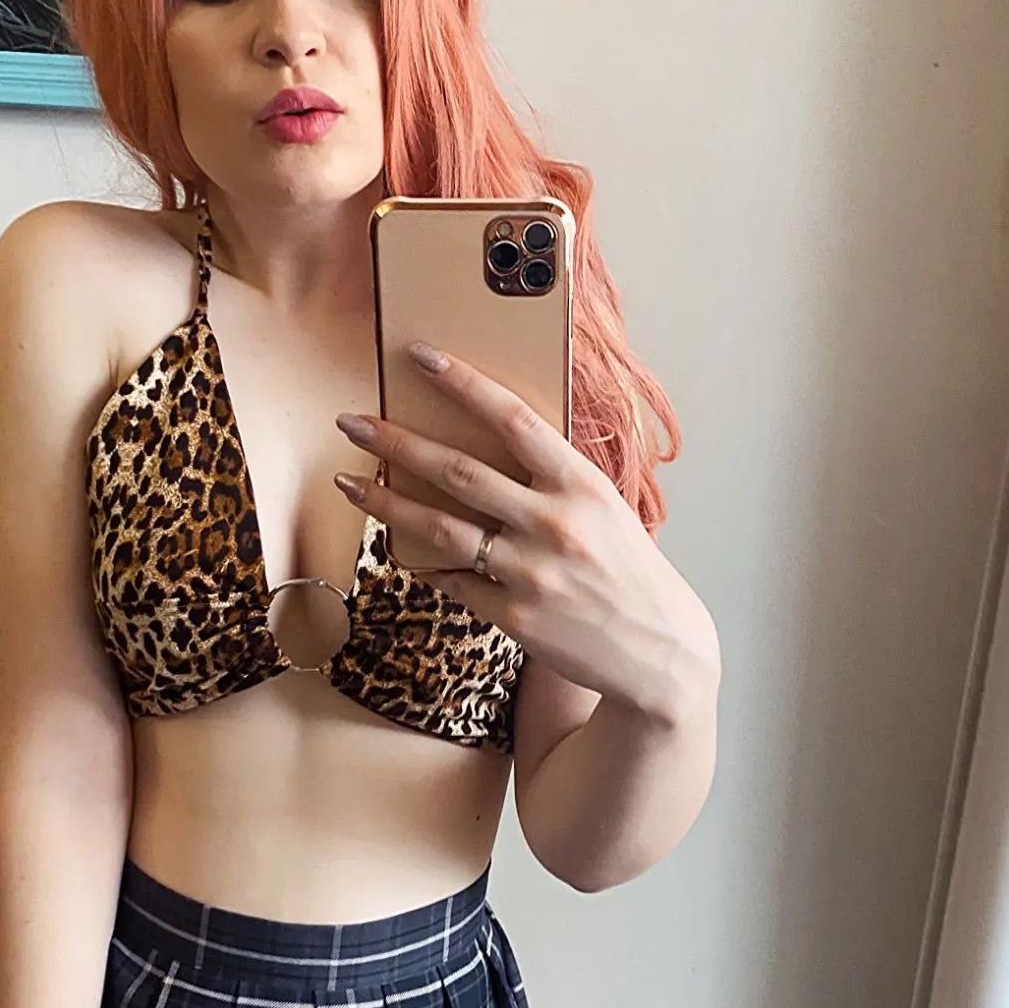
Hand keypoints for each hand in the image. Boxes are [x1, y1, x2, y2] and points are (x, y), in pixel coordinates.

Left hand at [334, 341, 709, 716]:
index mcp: (581, 485)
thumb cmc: (626, 569)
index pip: (514, 419)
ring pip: (439, 528)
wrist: (659, 651)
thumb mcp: (603, 509)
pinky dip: (422, 563)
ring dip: (385, 504)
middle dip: (396, 443)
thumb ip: (553, 479)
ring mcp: (532, 572)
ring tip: (349, 484)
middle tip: (351, 423)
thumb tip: (487, 446)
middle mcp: (555, 523)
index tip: (421, 357)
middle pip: (458, 472)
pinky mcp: (514, 615)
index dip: (464, 384)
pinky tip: (397, 548)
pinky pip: (452, 580)